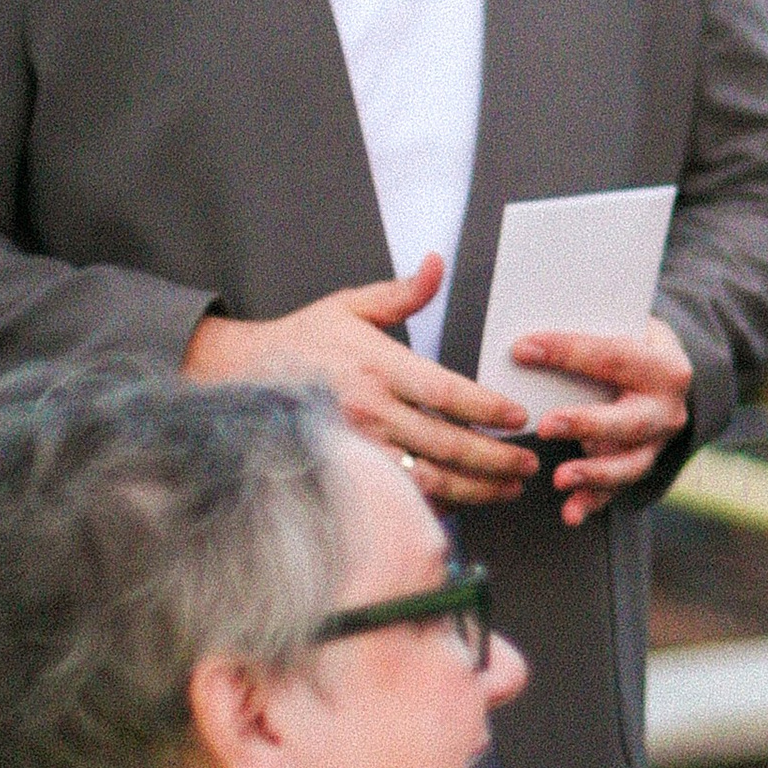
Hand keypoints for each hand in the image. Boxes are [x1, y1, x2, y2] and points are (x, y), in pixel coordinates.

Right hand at [185, 259, 534, 505]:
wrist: (240, 375)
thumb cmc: (302, 340)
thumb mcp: (350, 307)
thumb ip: (402, 293)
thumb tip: (437, 264)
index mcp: (379, 366)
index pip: (447, 392)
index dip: (489, 409)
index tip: (518, 419)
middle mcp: (371, 410)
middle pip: (447, 442)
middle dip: (496, 458)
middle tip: (527, 464)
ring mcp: (357, 446)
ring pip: (427, 476)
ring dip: (474, 488)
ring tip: (506, 489)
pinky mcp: (346, 471)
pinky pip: (396, 495)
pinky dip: (432, 503)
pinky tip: (460, 504)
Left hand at [505, 315, 694, 527]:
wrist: (668, 379)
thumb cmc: (633, 348)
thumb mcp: (624, 329)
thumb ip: (588, 333)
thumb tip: (527, 340)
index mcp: (665, 366)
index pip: (613, 356)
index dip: (568, 352)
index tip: (522, 349)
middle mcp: (667, 409)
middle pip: (629, 421)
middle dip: (587, 423)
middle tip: (547, 425)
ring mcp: (657, 444)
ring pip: (629, 465)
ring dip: (594, 473)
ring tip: (560, 478)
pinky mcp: (640, 466)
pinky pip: (616, 490)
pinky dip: (593, 502)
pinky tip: (570, 513)